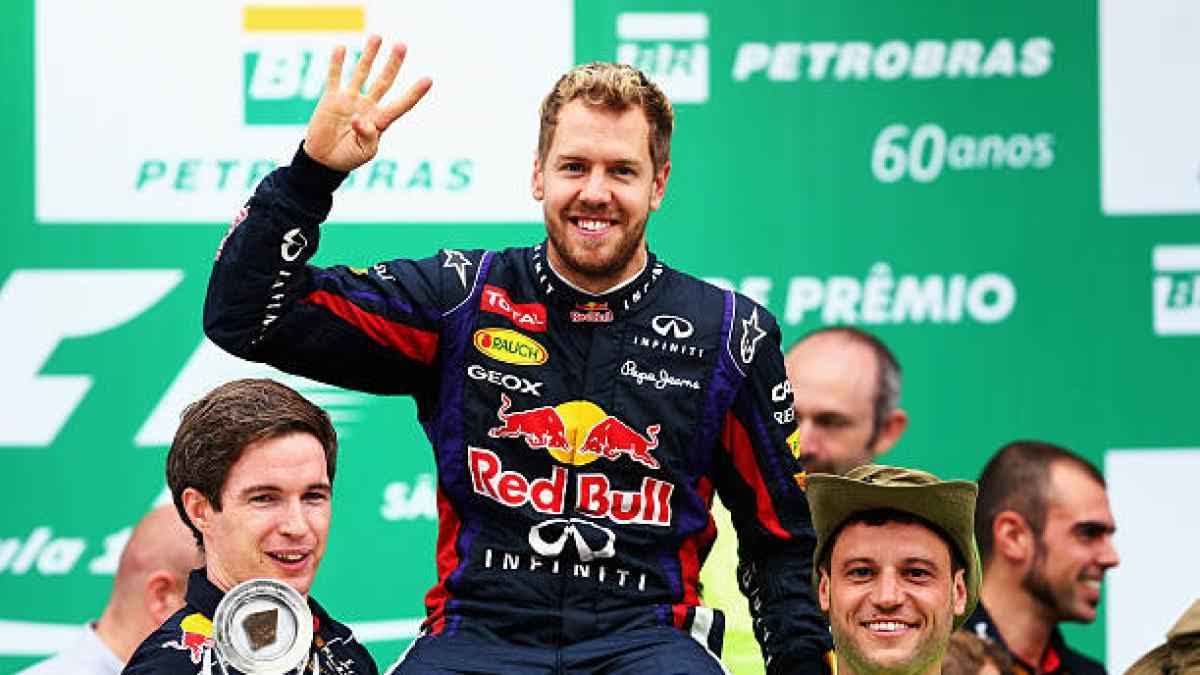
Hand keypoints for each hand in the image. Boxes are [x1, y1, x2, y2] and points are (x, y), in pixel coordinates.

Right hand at [303, 35, 431, 171]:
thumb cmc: (347, 157)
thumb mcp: (363, 153)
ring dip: (369, 55)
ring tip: (377, 37)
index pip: (401, 105)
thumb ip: (367, 137)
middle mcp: (368, 106)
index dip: (414, 94)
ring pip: (362, 73)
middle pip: (384, 81)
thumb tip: (359, 120)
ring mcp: (350, 100)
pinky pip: (335, 77)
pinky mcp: (331, 98)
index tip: (429, 80)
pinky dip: (337, 63)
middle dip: (393, 64)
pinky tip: (342, 48)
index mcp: (380, 121)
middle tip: (402, 45)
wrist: (324, 159)